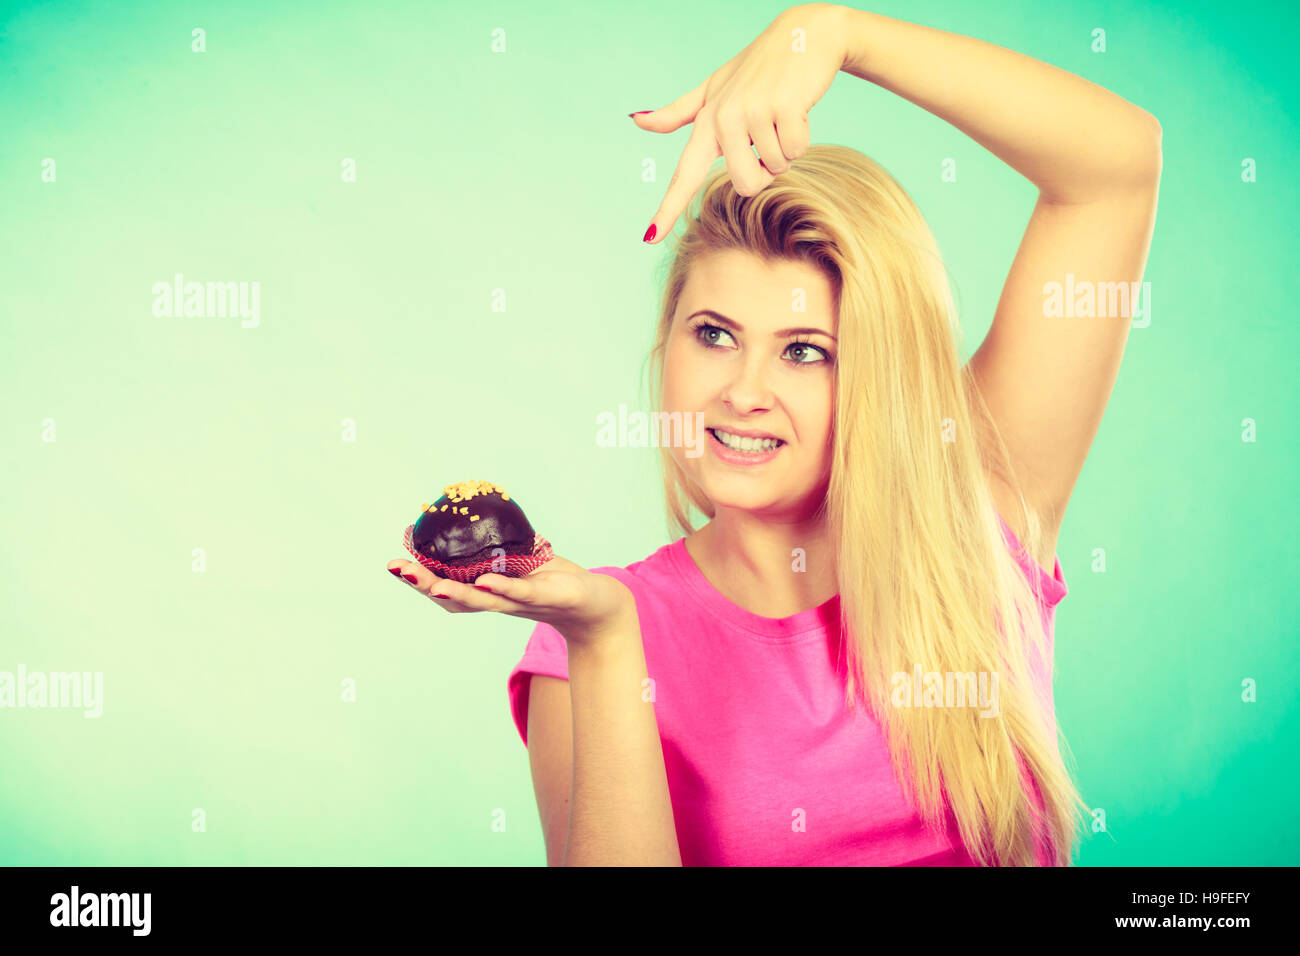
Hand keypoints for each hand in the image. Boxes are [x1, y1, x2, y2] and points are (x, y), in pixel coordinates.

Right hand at [385, 554, 635, 649]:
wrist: (594, 603)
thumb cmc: (554, 579)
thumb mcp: (520, 559)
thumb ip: (496, 544)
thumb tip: (471, 508)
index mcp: (486, 592)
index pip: (445, 587)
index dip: (418, 578)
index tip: (393, 564)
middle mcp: (496, 602)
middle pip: (454, 598)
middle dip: (425, 585)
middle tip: (398, 569)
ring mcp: (519, 604)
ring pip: (482, 600)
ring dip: (456, 593)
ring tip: (433, 585)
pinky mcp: (545, 598)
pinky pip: (519, 594)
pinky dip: (501, 589)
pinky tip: (485, 581)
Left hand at [633, 2, 847, 243]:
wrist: (804, 36)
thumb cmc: (757, 69)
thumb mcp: (713, 87)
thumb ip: (678, 112)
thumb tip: (635, 119)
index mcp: (706, 121)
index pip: (684, 174)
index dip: (667, 208)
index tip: (649, 237)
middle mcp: (724, 118)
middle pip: (746, 185)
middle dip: (765, 171)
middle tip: (767, 137)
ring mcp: (753, 111)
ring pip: (776, 168)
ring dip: (785, 149)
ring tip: (781, 116)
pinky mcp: (783, 107)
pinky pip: (796, 151)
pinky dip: (802, 137)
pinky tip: (796, 109)